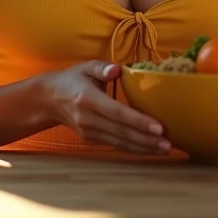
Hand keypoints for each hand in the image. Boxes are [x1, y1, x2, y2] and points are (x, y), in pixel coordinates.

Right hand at [40, 61, 170, 154]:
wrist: (49, 100)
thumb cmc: (72, 80)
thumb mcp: (85, 67)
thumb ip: (102, 67)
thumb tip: (117, 69)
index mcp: (88, 99)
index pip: (117, 112)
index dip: (138, 121)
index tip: (158, 127)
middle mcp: (88, 119)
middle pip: (122, 132)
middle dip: (147, 140)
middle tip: (169, 144)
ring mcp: (90, 131)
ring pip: (120, 143)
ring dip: (144, 148)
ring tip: (165, 149)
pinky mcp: (92, 139)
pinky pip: (116, 145)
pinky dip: (134, 149)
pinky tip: (150, 149)